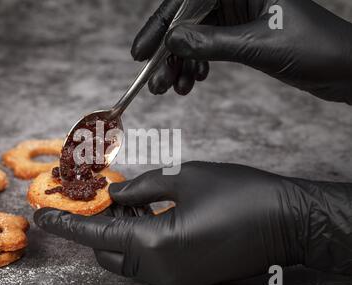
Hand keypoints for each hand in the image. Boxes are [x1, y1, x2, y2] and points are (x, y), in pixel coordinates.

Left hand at [34, 162, 351, 284]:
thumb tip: (115, 195)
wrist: (287, 220)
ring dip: (120, 231)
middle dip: (98, 225)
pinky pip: (149, 261)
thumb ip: (141, 189)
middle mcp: (160, 271)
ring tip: (125, 199)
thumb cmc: (238, 193)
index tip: (43, 216)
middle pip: (109, 251)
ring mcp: (175, 279)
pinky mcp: (188, 277)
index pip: (97, 236)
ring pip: (128, 258)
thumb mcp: (183, 178)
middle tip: (99, 196)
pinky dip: (139, 239)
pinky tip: (146, 213)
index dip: (67, 224)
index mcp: (156, 246)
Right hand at [132, 0, 351, 103]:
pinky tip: (194, 82)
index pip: (188, 0)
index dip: (160, 26)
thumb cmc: (315, 47)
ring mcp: (240, 13)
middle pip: (188, 20)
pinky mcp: (243, 33)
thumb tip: (172, 41)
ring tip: (176, 89)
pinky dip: (198, 66)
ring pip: (196, 37)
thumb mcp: (258, 45)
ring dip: (182, 65)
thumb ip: (212, 42)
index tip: (140, 53)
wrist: (344, 69)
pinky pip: (210, 48)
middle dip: (170, 55)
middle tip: (157, 83)